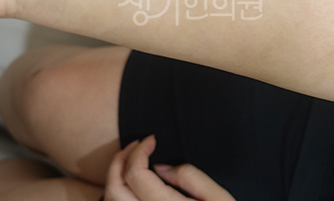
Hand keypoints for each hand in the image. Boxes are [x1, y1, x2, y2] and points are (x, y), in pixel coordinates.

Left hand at [104, 135, 235, 200]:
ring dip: (116, 176)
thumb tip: (160, 167)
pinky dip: (120, 195)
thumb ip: (190, 177)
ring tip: (132, 160)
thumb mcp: (218, 199)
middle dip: (119, 160)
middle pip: (114, 188)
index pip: (135, 174)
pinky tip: (134, 185)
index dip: (139, 150)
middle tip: (135, 145)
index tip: (152, 139)